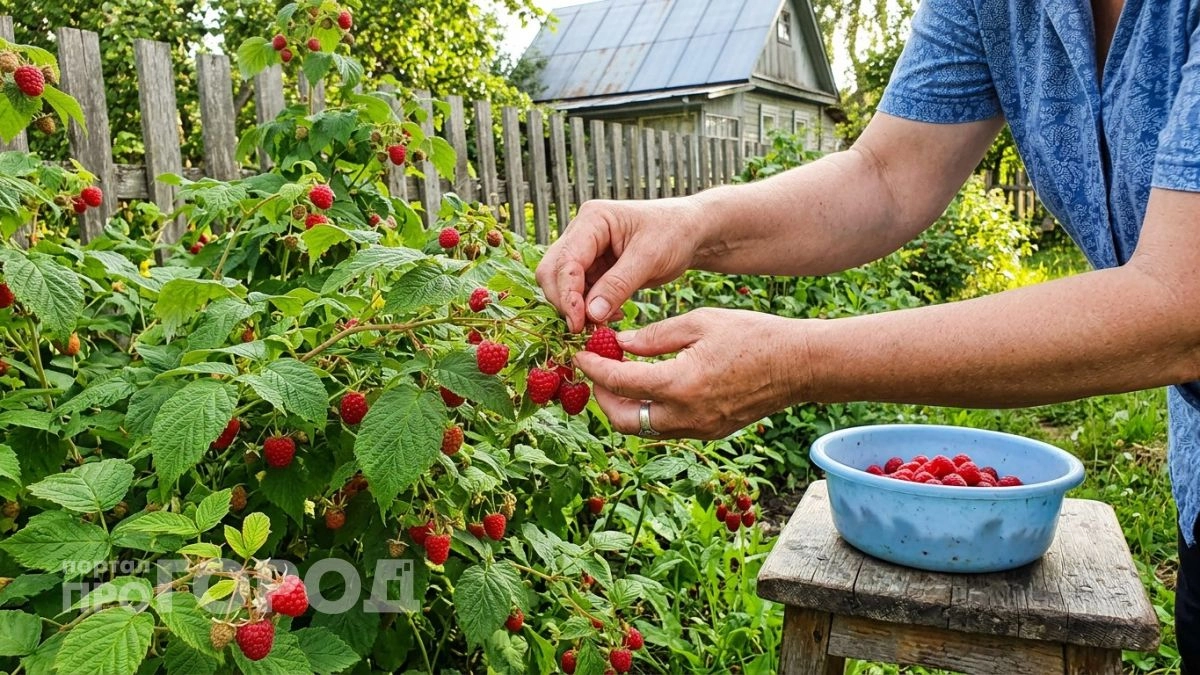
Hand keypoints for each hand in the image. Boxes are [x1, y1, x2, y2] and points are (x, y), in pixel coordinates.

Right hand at [535, 198, 707, 332]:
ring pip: (563, 285)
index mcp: (593, 220)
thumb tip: (591, 314)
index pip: (565, 261)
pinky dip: (589, 308)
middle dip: (564, 302)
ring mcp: (585, 251)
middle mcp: (582, 233)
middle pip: (552, 272)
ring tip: (603, 324)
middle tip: (584, 329)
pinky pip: (580, 292)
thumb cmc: (674, 233)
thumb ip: (618, 285)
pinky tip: (610, 316)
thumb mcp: (649, 258)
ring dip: (577, 308)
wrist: (690, 232)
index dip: (567, 294)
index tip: (578, 323)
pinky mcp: (593, 268)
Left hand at [574, 308, 809, 439]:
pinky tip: (650, 386)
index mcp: (679, 384)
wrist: (798, 365)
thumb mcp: (698, 322)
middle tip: (598, 370)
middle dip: (601, 396)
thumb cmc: (752, 335)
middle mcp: (685, 415)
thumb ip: (654, 336)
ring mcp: (698, 429)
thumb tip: (619, 343)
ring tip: (621, 376)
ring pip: (642, 428)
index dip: (593, 368)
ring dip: (624, 406)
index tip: (579, 355)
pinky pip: (665, 428)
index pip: (618, 382)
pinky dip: (648, 411)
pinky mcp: (709, 432)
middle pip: (621, 419)